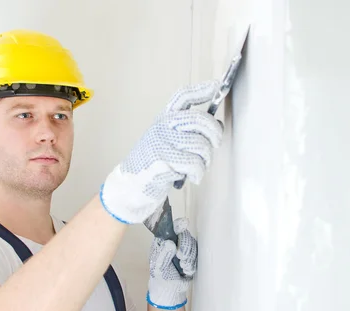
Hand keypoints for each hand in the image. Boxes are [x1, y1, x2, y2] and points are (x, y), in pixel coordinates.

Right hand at [100, 80, 222, 223]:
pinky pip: (194, 164)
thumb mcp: (170, 142)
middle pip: (199, 119)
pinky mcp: (162, 160)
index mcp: (165, 118)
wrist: (132, 185)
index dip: (201, 90)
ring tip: (198, 168)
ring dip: (206, 161)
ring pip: (201, 145)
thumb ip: (190, 132)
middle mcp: (163, 126)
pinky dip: (197, 174)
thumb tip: (217, 125)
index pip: (183, 97)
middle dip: (215, 134)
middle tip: (214, 145)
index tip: (216, 86)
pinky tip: (191, 177)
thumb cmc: (155, 164)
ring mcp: (161, 142)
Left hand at [146, 218, 196, 309]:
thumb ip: (163, 254)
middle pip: (185, 235)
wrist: (170, 290)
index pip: (171, 228)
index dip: (179, 225)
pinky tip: (185, 271)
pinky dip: (192, 264)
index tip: (184, 224)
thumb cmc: (160, 277)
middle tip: (181, 257)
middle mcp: (174, 242)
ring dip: (189, 258)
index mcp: (163, 242)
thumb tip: (170, 243)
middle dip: (185, 247)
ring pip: (193, 245)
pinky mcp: (191, 257)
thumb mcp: (158, 267)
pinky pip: (197, 256)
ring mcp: (183, 249)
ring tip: (182, 267)